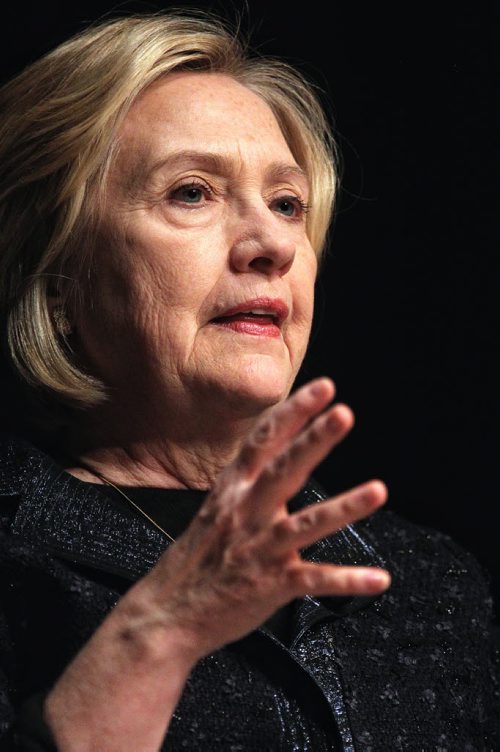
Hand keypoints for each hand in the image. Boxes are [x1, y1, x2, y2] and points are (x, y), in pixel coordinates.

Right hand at [130, 378, 389, 659]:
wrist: (167, 613)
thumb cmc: (198, 559)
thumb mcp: (218, 508)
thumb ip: (253, 482)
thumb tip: (286, 456)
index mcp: (232, 489)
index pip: (263, 440)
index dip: (293, 411)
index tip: (322, 388)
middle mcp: (244, 513)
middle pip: (283, 470)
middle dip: (313, 440)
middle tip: (343, 413)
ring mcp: (258, 549)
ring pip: (304, 524)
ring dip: (343, 507)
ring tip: (378, 491)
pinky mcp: (270, 586)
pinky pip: (313, 580)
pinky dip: (346, 581)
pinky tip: (377, 579)